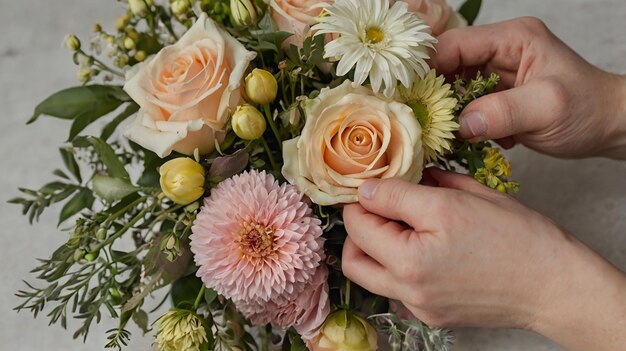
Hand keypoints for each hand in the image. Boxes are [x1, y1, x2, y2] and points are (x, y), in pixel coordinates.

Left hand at [342, 169, 625, 350]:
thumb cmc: (519, 236)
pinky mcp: (428, 315)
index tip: (373, 182)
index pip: (363, 214)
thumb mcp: (464, 195)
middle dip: (356, 224)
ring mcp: (417, 304)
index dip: (364, 193)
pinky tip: (418, 250)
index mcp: (415, 249)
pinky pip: (391, 289)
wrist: (553, 285)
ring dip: (367, 249)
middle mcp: (409, 282)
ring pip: (365, 276)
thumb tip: (383, 181)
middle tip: (376, 205)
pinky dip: (392, 267)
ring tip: (394, 228)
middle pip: (352, 252)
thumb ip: (414, 187)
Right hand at [430, 17, 625, 158]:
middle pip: (446, 65)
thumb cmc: (588, 109)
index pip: (453, 45)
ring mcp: (496, 73)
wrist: (608, 126)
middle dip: (431, 93)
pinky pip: (464, 105)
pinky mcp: (495, 95)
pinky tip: (466, 137)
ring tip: (442, 133)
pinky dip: (460, 122)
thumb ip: (503, 112)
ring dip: (445, 111)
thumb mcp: (548, 108)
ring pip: (451, 87)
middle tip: (419, 120)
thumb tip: (461, 125)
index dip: (427, 69)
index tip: (407, 97)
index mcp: (511, 39)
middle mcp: (499, 51)